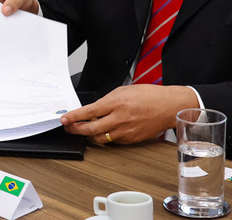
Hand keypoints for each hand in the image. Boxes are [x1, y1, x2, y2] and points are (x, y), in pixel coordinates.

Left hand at [59, 84, 198, 144]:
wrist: (168, 107)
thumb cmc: (149, 96)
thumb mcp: (123, 91)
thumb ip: (107, 101)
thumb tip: (94, 109)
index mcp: (115, 103)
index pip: (88, 112)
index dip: (73, 117)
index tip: (64, 119)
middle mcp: (119, 119)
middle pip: (90, 129)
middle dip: (75, 129)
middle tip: (68, 127)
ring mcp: (125, 131)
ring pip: (100, 139)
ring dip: (89, 135)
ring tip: (83, 130)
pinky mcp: (131, 140)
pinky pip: (113, 141)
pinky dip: (104, 137)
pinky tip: (101, 132)